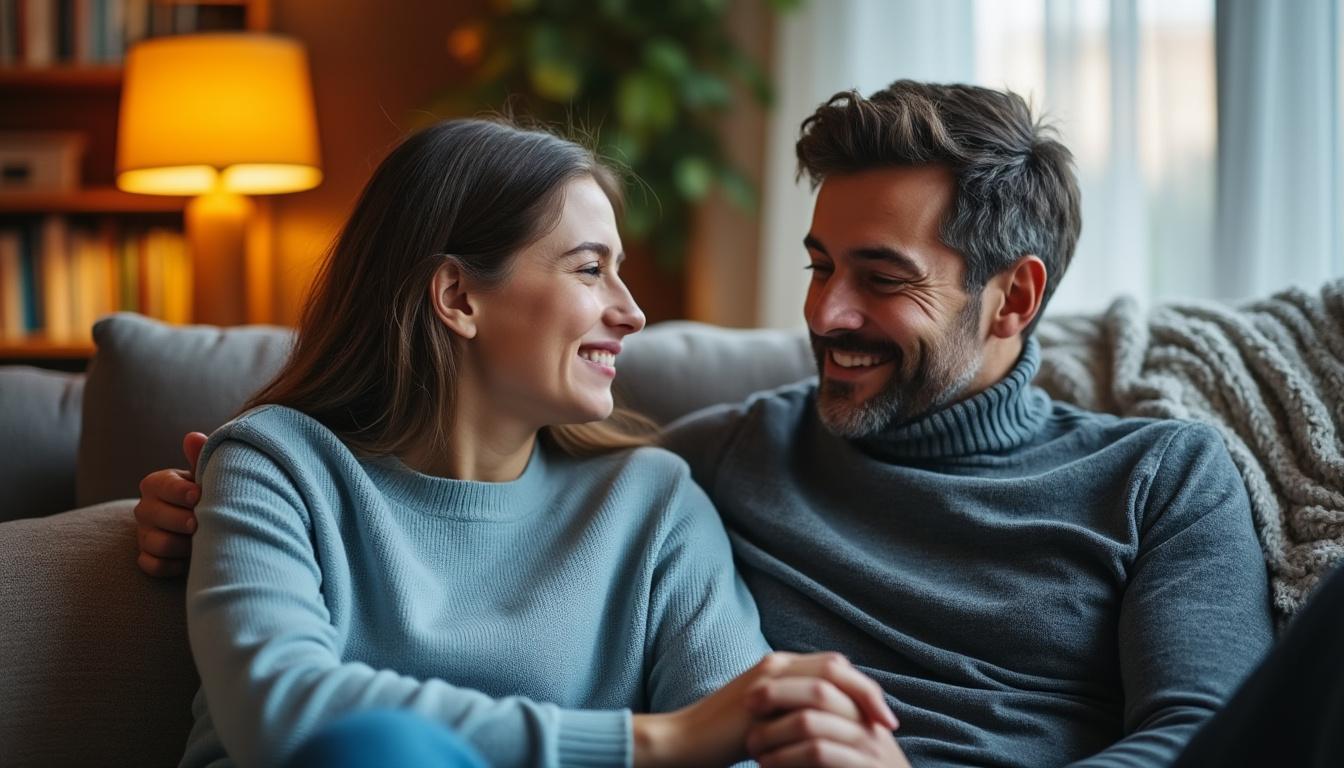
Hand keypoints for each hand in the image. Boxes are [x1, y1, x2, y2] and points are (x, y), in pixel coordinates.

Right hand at [134, 431, 206, 577]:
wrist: (211, 523)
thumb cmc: (209, 494)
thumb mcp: (206, 475)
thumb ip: (200, 458)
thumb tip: (193, 437)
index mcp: (157, 484)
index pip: (160, 485)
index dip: (179, 491)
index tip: (198, 495)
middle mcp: (145, 508)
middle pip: (154, 516)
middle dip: (182, 520)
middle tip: (201, 523)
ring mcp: (144, 534)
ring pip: (156, 542)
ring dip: (182, 545)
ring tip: (202, 542)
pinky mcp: (147, 557)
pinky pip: (152, 565)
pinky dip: (172, 566)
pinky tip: (190, 560)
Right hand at [632, 652, 895, 767]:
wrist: (683, 741)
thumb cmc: (721, 738)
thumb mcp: (765, 721)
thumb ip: (790, 713)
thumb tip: (827, 728)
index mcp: (778, 667)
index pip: (832, 667)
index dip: (861, 688)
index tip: (881, 716)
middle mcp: (776, 664)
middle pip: (837, 664)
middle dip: (868, 691)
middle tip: (890, 721)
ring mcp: (769, 676)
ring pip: (829, 673)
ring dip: (861, 698)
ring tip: (880, 727)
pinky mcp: (761, 694)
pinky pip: (811, 694)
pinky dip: (837, 711)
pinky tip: (850, 734)